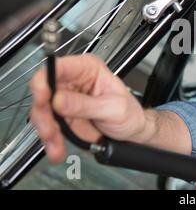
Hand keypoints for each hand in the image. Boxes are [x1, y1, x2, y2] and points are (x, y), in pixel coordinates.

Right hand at [29, 54, 148, 163]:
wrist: (132, 132)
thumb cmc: (130, 113)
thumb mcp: (113, 108)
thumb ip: (85, 104)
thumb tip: (59, 100)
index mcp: (88, 68)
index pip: (59, 66)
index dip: (45, 79)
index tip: (43, 96)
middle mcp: (73, 81)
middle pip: (44, 90)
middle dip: (43, 112)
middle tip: (50, 128)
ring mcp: (65, 99)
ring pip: (42, 111)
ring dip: (46, 130)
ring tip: (57, 143)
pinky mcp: (62, 116)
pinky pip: (48, 126)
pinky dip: (50, 140)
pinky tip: (57, 149)